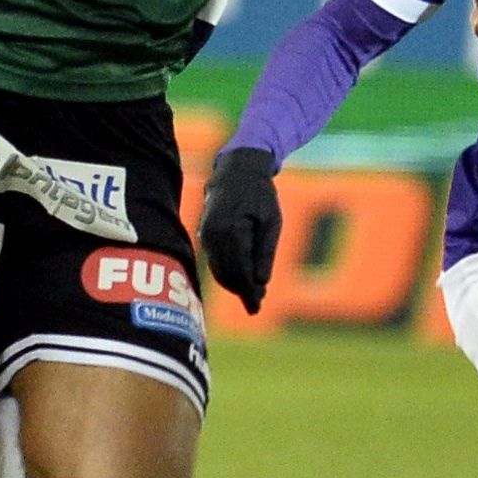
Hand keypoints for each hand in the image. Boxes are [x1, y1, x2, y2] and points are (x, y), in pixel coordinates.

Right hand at [198, 145, 281, 314]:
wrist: (237, 170)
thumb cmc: (260, 194)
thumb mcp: (272, 221)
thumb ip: (265, 252)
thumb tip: (260, 282)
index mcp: (231, 231)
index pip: (239, 271)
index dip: (248, 292)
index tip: (256, 307)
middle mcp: (213, 236)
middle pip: (227, 275)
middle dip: (242, 291)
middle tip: (257, 304)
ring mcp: (206, 235)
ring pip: (218, 270)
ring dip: (234, 284)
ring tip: (253, 294)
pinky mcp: (205, 234)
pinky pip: (215, 260)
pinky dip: (227, 272)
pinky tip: (242, 278)